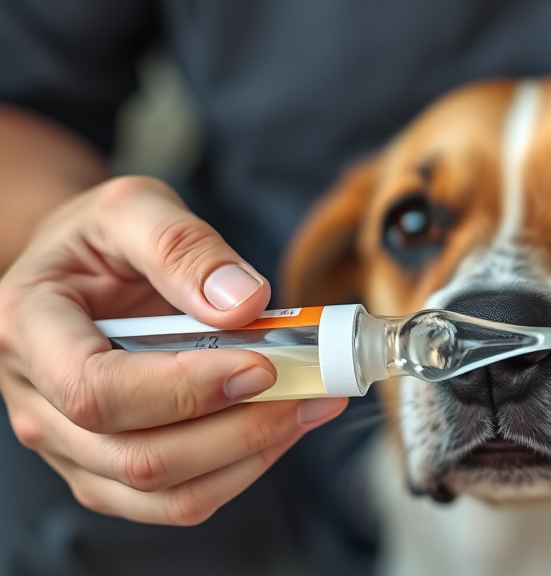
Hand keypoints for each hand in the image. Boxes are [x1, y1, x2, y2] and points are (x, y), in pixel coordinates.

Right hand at [0, 176, 347, 524]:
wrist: (80, 270)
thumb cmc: (99, 240)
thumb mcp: (133, 208)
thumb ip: (184, 246)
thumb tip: (243, 303)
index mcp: (28, 327)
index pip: (96, 390)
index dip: (184, 389)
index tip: (259, 364)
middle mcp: (39, 401)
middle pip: (137, 456)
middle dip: (239, 429)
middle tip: (310, 388)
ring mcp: (71, 447)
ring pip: (163, 493)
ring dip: (250, 455)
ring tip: (310, 405)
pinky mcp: (109, 471)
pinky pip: (177, 499)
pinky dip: (241, 469)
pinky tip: (281, 425)